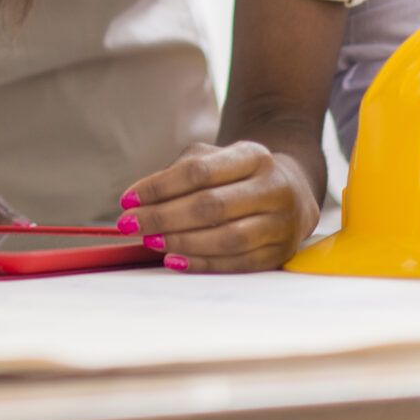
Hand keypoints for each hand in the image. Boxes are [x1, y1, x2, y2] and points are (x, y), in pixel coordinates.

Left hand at [118, 140, 318, 273]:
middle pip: (211, 206)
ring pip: (227, 238)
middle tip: (130, 225)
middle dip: (163, 217)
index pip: (199, 171)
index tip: (127, 199)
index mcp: (253, 155)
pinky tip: (175, 260)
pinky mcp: (280, 252)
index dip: (159, 187)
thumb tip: (137, 199)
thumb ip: (178, 172)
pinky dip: (203, 264)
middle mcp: (273, 187)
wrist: (292, 191)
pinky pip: (238, 263)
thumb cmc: (237, 174)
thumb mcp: (214, 158)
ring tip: (150, 241)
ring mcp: (281, 222)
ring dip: (182, 242)